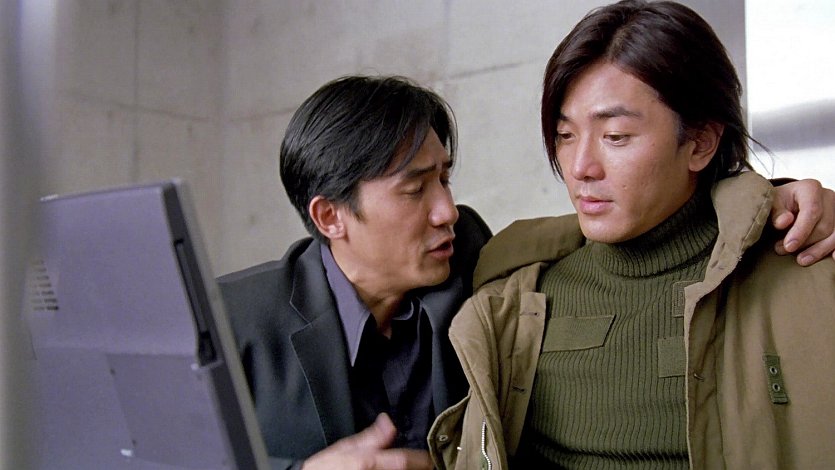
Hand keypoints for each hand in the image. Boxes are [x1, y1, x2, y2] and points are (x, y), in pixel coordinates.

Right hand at [301, 413, 431, 469]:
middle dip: (418, 467)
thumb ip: (371, 437)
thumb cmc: (326, 467)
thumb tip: (388, 421)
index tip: (430, 459)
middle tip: (427, 464)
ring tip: (417, 467)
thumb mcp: (345, 447)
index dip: (419, 460)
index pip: (401, 460)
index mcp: (368, 461)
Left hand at [770, 178, 834, 265]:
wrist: (788, 202)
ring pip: (834, 235)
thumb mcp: (772, 204)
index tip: (789, 246)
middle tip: (781, 250)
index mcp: (810, 188)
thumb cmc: (779, 203)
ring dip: (818, 251)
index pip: (812, 211)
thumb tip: (784, 222)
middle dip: (804, 243)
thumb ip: (776, 212)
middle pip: (824, 226)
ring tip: (800, 260)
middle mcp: (828, 197)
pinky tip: (832, 258)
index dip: (801, 231)